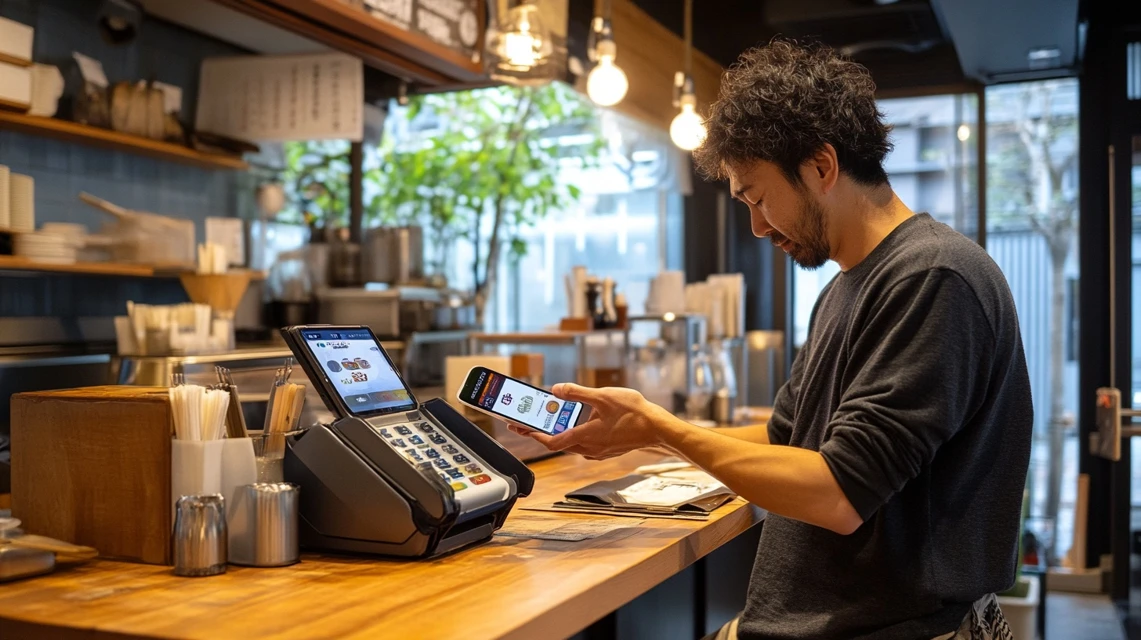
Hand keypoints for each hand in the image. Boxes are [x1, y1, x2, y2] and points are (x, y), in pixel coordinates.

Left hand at [507, 384, 675, 460]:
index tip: (518, 428)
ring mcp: (598, 451)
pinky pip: (584, 444)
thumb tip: (555, 390)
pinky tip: (577, 423)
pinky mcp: (606, 450)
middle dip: (540, 432)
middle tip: (525, 423)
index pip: (550, 440)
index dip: (531, 435)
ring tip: (548, 420)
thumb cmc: (634, 414)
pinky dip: (574, 434)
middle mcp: (589, 448)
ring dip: (558, 433)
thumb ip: (577, 393)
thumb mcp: (603, 396)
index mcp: (585, 436)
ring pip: (571, 444)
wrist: (658, 429)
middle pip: (558, 443)